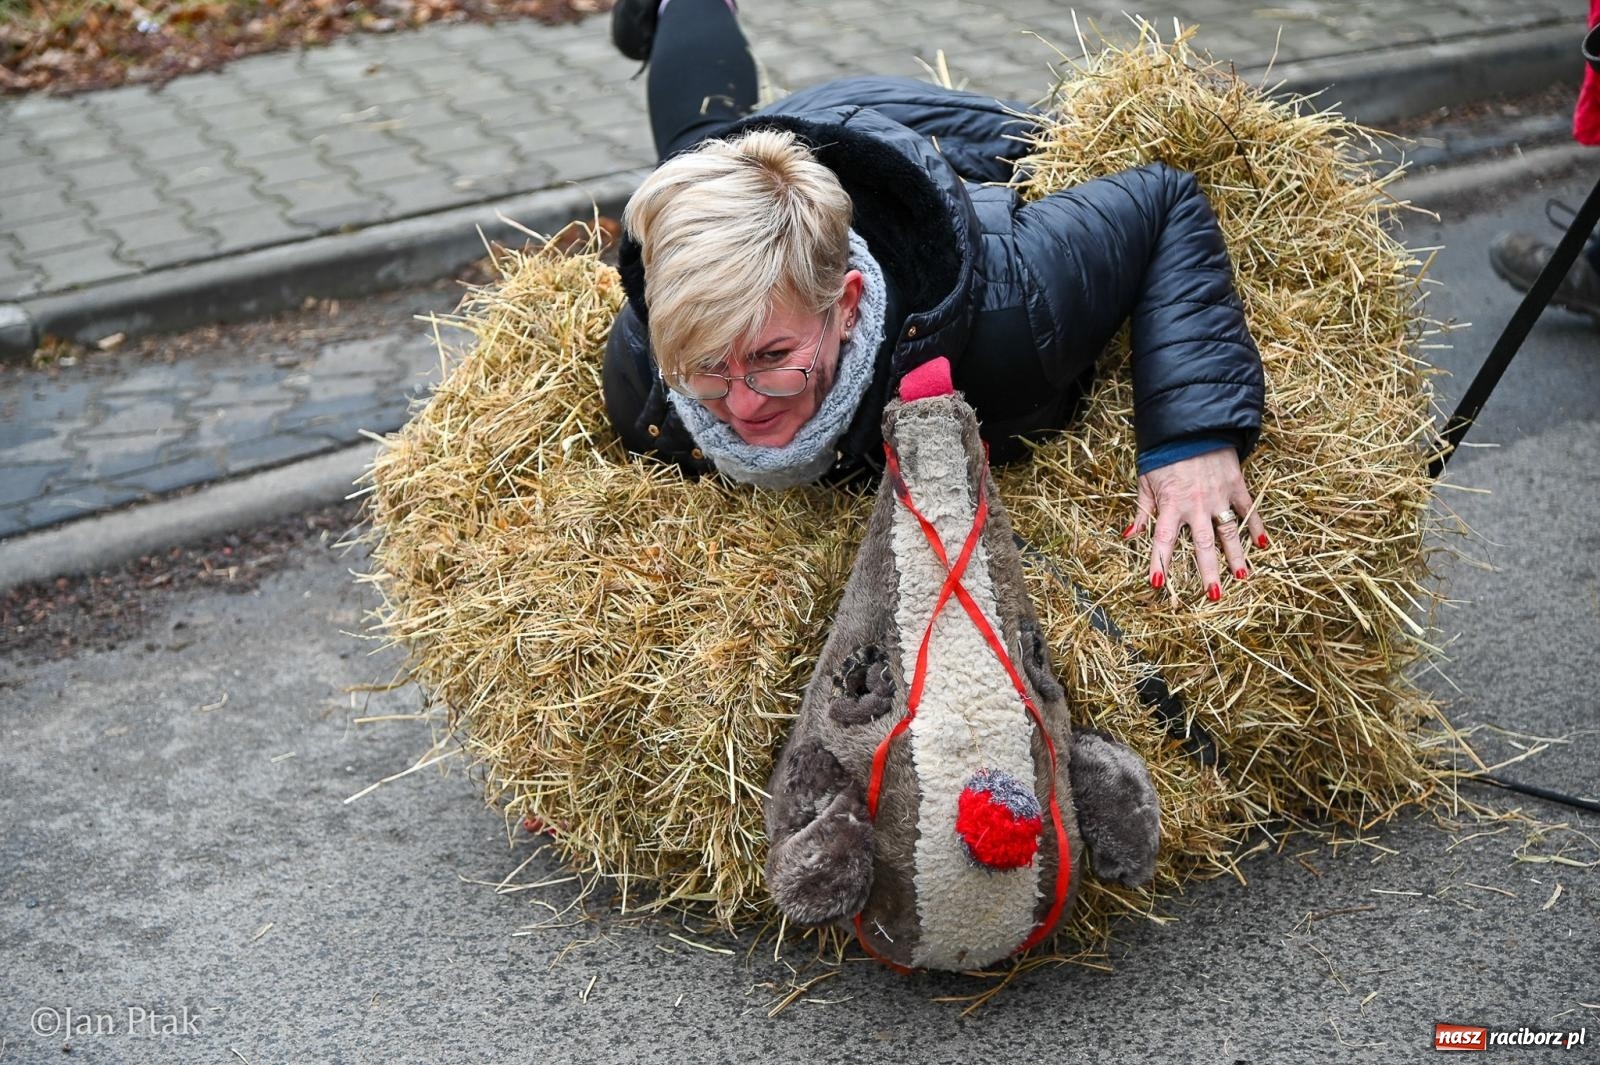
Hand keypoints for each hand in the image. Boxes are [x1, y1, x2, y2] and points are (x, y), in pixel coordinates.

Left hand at [1124, 448, 1266, 600]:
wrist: (1191, 424)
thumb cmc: (1164, 453)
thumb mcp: (1146, 481)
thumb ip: (1142, 511)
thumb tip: (1129, 536)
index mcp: (1171, 505)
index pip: (1164, 540)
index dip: (1159, 562)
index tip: (1158, 583)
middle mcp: (1196, 505)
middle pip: (1203, 545)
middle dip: (1208, 571)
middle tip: (1213, 595)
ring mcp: (1219, 496)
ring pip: (1229, 532)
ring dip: (1236, 556)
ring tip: (1242, 578)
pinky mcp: (1236, 485)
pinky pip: (1248, 509)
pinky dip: (1256, 526)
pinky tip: (1263, 544)